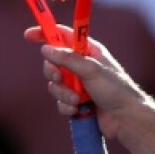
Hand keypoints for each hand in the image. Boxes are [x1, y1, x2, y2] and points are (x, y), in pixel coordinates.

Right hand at [24, 25, 143, 138]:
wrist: (126, 119)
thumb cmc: (116, 90)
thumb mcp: (92, 70)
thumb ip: (68, 59)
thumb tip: (46, 48)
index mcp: (89, 51)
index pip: (63, 36)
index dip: (45, 34)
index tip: (28, 35)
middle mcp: (82, 66)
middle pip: (52, 63)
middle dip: (53, 73)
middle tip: (60, 79)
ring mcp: (78, 84)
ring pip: (54, 85)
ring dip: (63, 94)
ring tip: (78, 100)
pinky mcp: (76, 101)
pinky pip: (60, 101)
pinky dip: (66, 106)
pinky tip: (78, 110)